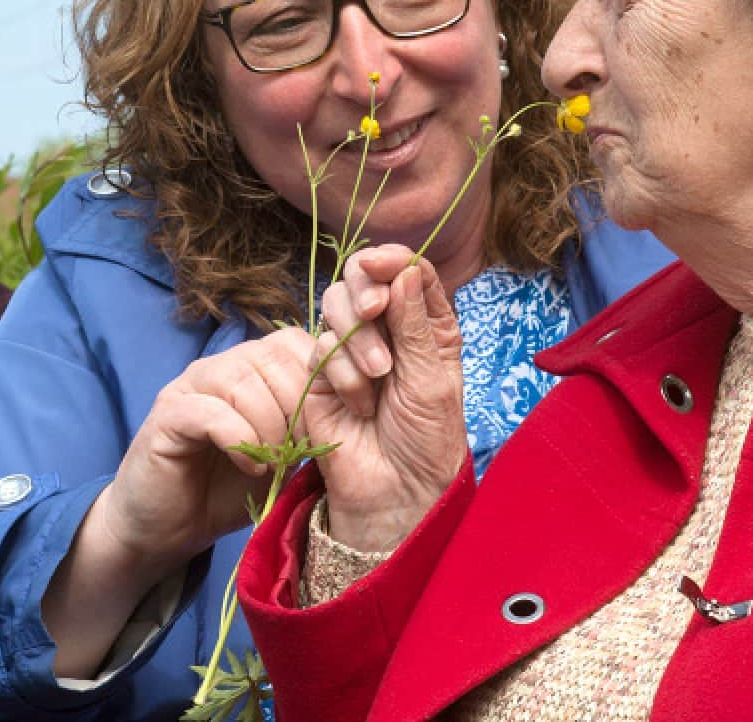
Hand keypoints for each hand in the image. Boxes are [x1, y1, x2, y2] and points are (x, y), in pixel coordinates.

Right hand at [88, 328, 326, 570]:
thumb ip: (309, 428)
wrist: (169, 527)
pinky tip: (251, 468)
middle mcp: (219, 367)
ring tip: (278, 463)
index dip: (326, 374)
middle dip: (301, 405)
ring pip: (243, 381)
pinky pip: (211, 412)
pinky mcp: (167, 415)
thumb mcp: (283, 457)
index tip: (348, 415)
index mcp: (250, 368)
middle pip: (273, 357)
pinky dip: (240, 440)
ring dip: (271, 427)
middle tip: (307, 449)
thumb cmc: (227, 490)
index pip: (294, 343)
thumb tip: (355, 407)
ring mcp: (189, 386)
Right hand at [298, 245, 467, 552]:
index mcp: (427, 325)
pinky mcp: (320, 373)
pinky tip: (359, 404)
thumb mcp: (432, 378)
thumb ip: (414, 324)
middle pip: (365, 277)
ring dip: (357, 336)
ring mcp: (352, 349)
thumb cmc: (426, 439)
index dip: (394, 259)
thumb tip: (404, 268)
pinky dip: (340, 371)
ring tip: (378, 376)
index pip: (410, 271)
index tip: (382, 262)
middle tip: (373, 309)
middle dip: (365, 288)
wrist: (393, 492)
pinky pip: (320, 346)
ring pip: (336, 305)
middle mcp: (389, 330)